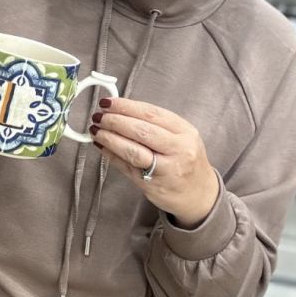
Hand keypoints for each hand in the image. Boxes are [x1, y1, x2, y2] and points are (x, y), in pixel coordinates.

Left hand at [89, 98, 219, 228]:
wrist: (199, 194)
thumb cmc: (185, 159)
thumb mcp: (181, 136)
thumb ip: (155, 124)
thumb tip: (119, 110)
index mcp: (185, 131)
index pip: (152, 113)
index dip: (126, 106)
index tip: (108, 102)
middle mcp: (178, 149)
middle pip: (142, 131)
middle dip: (116, 121)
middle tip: (99, 116)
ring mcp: (165, 170)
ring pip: (133, 151)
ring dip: (110, 139)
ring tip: (96, 131)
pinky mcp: (152, 186)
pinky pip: (127, 168)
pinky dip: (111, 156)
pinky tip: (101, 147)